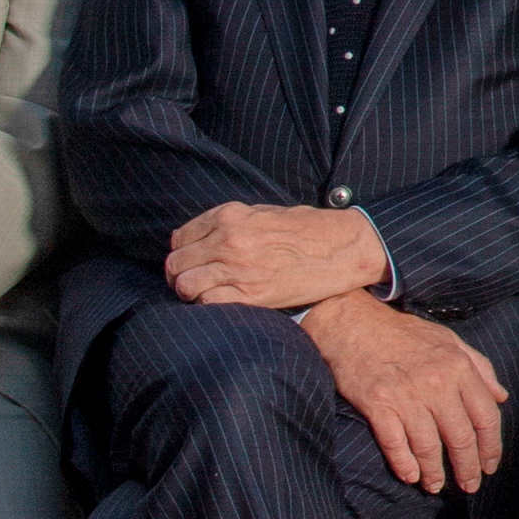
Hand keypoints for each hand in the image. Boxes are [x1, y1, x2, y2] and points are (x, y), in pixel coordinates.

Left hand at [168, 200, 387, 310]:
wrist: (342, 247)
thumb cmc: (306, 229)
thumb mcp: (264, 212)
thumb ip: (230, 223)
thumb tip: (199, 238)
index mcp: (230, 216)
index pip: (180, 238)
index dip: (183, 253)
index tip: (192, 262)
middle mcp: (228, 240)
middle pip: (177, 263)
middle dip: (180, 275)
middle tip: (194, 282)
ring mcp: (238, 267)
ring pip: (185, 285)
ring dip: (190, 293)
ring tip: (205, 294)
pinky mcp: (252, 294)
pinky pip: (208, 303)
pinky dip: (208, 305)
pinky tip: (222, 303)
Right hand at [304, 292, 506, 493]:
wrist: (354, 323)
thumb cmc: (404, 333)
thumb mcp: (450, 341)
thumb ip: (480, 368)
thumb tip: (501, 396)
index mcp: (459, 368)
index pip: (486, 416)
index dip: (490, 447)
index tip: (489, 465)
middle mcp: (436, 383)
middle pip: (460, 437)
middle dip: (467, 468)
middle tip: (469, 486)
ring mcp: (405, 395)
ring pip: (428, 446)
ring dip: (434, 472)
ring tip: (435, 486)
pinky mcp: (377, 404)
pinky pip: (395, 443)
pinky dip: (404, 464)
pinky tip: (410, 476)